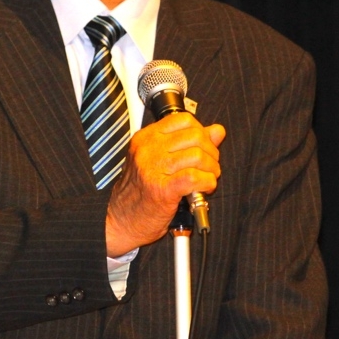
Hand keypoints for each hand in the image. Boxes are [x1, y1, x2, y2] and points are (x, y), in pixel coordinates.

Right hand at [104, 112, 225, 255]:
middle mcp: (148, 150)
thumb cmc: (140, 191)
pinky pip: (194, 178)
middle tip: (210, 165)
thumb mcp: (160, 159)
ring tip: (208, 178)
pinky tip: (204, 188)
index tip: (204, 146)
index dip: (202, 131)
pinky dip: (207, 183)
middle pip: (195, 137)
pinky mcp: (162, 190)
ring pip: (198, 157)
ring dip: (211, 169)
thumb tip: (217, 131)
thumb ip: (188, 143)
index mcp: (146, 138)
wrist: (122, 219)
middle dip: (211, 152)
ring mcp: (153, 169)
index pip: (183, 120)